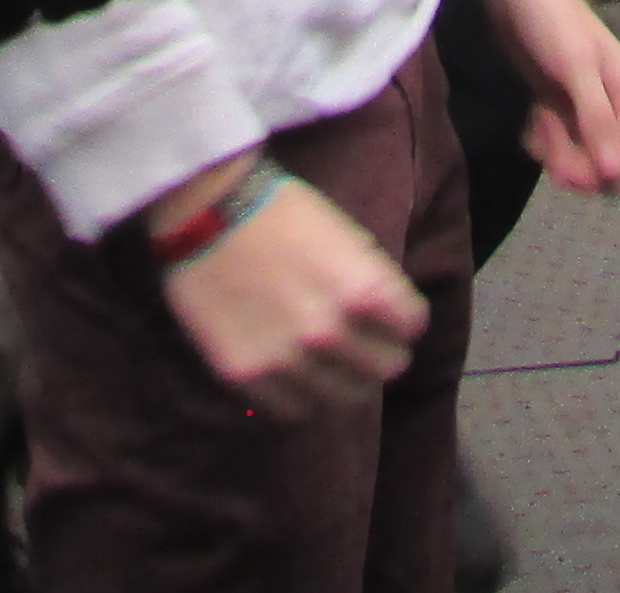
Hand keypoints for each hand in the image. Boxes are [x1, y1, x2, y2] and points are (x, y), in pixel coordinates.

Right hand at [153, 167, 426, 415]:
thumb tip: (391, 318)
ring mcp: (288, 360)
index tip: (391, 318)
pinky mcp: (248, 377)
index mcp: (363, 289)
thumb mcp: (345, 234)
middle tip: (362, 344)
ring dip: (340, 377)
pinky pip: (294, 409)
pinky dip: (299, 393)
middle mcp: (331, 332)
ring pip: (343, 397)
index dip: (403, 319)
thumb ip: (372, 281)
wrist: (206, 211)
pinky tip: (291, 370)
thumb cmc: (281, 211)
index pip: (413, 327)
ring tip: (326, 360)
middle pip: (386, 369)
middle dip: (380, 353)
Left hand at [493, 0, 619, 195]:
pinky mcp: (561, 106)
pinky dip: (545, 142)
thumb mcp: (577, 68)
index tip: (568, 169)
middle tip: (546, 146)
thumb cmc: (554, 21)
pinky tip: (532, 124)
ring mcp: (587, 108)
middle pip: (605, 166)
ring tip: (538, 128)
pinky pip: (560, 143)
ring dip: (556, 154)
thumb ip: (597, 119)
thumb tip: (617, 173)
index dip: (600, 174)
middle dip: (575, 166)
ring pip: (581, 158)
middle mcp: (616, 108)